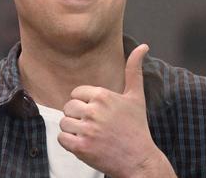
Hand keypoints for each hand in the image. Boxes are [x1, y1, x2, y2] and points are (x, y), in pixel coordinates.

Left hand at [58, 44, 175, 177]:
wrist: (139, 159)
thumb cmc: (137, 127)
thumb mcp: (136, 97)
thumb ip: (134, 70)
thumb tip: (143, 46)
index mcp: (103, 95)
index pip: (76, 93)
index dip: (84, 104)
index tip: (97, 113)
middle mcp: (94, 111)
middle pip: (68, 107)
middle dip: (77, 116)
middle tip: (92, 126)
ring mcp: (87, 130)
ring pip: (64, 123)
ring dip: (73, 130)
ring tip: (89, 135)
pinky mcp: (81, 147)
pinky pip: (62, 139)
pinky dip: (69, 142)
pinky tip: (83, 143)